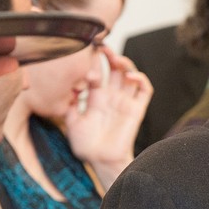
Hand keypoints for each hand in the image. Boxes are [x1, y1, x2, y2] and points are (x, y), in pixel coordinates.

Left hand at [64, 49, 152, 186]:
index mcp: (97, 98)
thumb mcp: (71, 122)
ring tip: (116, 58)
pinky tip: (131, 75)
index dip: (96, 61)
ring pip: (131, 75)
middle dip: (111, 56)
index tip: (86, 52)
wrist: (101, 160)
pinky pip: (144, 91)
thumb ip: (68, 105)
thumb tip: (64, 90)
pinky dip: (141, 79)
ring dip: (126, 63)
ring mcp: (125, 102)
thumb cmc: (86, 146)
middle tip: (102, 47)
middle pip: (116, 69)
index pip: (99, 72)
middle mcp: (112, 97)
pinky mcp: (136, 110)